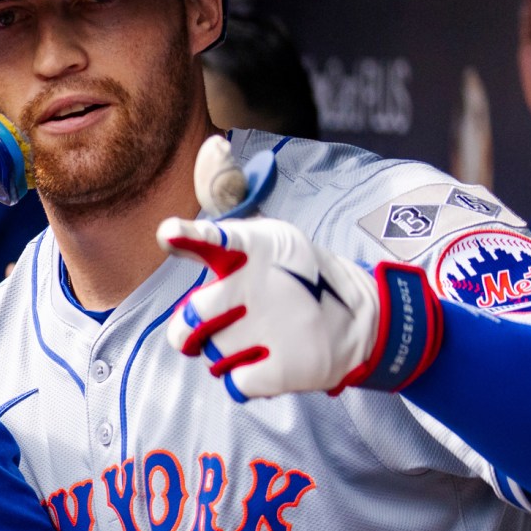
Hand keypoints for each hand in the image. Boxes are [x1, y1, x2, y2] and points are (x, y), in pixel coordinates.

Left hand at [160, 141, 440, 400]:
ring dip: (228, 352)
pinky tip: (271, 357)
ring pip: (211, 355)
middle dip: (191, 332)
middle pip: (188, 322)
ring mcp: (270, 329)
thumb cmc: (292, 277)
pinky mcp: (282, 368)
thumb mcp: (263, 240)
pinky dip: (248, 378)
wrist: (360, 320)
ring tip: (261, 335)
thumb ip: (219, 224)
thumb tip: (213, 147)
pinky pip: (235, 383)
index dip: (190, 236)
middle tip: (219, 325)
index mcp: (248, 249)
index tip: (170, 234)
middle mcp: (255, 287)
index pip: (212, 238)